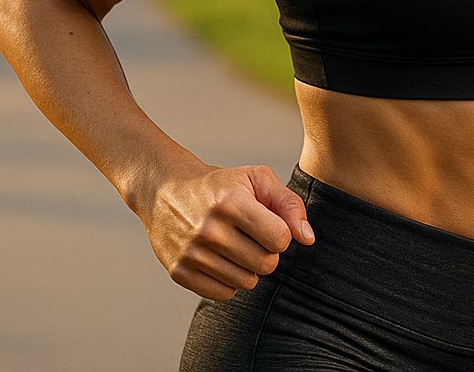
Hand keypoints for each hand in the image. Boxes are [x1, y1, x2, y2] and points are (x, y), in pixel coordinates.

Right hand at [135, 160, 314, 300]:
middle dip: (267, 252)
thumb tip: (308, 239)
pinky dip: (229, 281)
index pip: (281, 240)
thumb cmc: (220, 185)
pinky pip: (224, 294)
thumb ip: (289, 204)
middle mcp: (210, 230)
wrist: (165, 190)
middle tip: (252, 237)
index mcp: (232, 203)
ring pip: (246, 282)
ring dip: (248, 267)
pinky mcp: (179, 272)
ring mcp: (192, 253)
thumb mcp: (256, 179)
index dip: (281, 233)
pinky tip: (221, 260)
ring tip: (235, 246)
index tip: (269, 224)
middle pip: (266, 264)